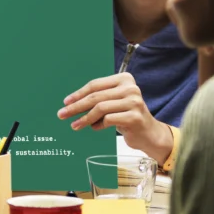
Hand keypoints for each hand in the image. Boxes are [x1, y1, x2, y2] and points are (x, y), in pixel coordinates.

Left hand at [58, 73, 173, 162]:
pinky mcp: (134, 117)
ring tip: (74, 125)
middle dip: (76, 106)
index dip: (78, 93)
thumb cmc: (127, 116)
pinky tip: (95, 128)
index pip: (95, 84)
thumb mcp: (114, 102)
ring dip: (84, 118)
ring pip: (100, 108)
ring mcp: (134, 102)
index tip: (65, 102)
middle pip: (96, 96)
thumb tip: (70, 102)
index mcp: (124, 79)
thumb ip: (98, 98)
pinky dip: (98, 125)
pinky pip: (108, 120)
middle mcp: (130, 88)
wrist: (150, 134)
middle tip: (62, 114)